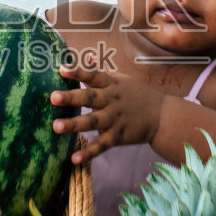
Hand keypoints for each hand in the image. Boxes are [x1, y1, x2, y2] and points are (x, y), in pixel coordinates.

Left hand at [49, 64, 165, 164]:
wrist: (162, 116)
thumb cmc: (137, 95)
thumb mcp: (122, 79)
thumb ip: (102, 71)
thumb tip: (88, 56)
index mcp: (111, 85)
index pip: (93, 76)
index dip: (78, 72)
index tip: (62, 69)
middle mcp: (112, 101)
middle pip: (90, 98)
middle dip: (71, 98)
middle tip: (53, 97)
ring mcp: (115, 119)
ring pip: (92, 122)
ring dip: (74, 124)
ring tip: (56, 126)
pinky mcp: (118, 137)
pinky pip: (101, 145)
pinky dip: (88, 153)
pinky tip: (74, 159)